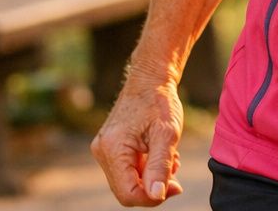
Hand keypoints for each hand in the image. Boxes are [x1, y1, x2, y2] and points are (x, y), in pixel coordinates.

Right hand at [90, 78, 185, 205]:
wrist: (150, 79)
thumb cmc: (159, 102)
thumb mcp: (167, 135)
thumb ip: (160, 166)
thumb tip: (156, 195)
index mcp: (113, 149)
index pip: (128, 193)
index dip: (152, 197)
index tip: (175, 186)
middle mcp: (102, 151)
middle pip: (127, 189)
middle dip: (153, 185)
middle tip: (175, 169)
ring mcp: (104, 150)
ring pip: (128, 180)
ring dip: (152, 176)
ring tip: (170, 157)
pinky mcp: (110, 147)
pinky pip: (127, 169)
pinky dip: (146, 168)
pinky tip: (159, 153)